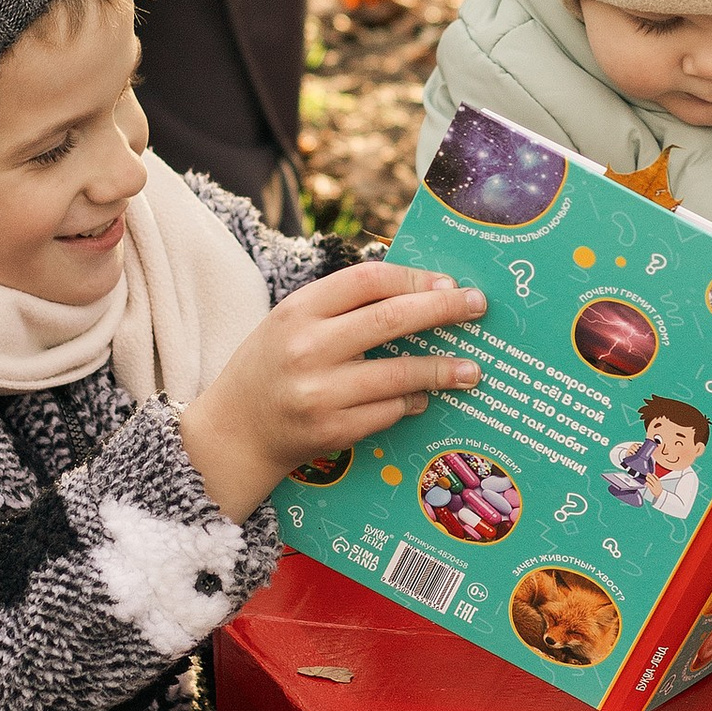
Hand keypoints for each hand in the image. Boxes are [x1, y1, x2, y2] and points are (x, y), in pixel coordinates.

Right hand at [180, 263, 483, 519]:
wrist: (232, 433)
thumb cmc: (271, 366)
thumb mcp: (292, 322)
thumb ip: (343, 306)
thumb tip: (419, 289)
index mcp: (298, 310)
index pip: (368, 279)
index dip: (414, 277)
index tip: (448, 281)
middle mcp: (307, 349)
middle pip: (392, 319)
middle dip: (445, 310)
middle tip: (479, 306)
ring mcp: (319, 394)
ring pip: (400, 374)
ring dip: (443, 370)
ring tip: (472, 369)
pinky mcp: (330, 432)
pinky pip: (389, 413)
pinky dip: (412, 402)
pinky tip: (423, 397)